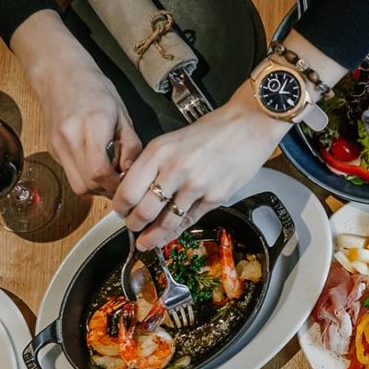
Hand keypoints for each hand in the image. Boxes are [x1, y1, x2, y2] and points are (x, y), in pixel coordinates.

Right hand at [12, 11, 141, 197]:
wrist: (59, 73)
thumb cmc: (96, 89)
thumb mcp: (123, 115)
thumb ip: (130, 146)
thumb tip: (133, 174)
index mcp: (91, 126)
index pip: (101, 172)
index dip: (117, 185)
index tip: (129, 184)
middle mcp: (69, 138)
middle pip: (88, 184)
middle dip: (108, 189)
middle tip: (122, 182)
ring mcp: (57, 145)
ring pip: (77, 185)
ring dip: (96, 186)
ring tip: (110, 175)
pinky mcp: (52, 149)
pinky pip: (70, 173)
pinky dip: (86, 176)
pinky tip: (96, 164)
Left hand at [113, 82, 290, 249]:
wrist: (247, 126)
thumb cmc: (212, 131)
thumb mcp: (172, 140)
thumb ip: (153, 163)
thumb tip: (137, 189)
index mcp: (158, 152)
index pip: (128, 190)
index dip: (121, 207)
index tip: (121, 211)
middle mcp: (174, 169)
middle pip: (144, 211)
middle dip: (134, 225)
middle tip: (133, 228)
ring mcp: (196, 186)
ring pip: (166, 222)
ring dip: (153, 236)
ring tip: (147, 242)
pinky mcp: (215, 198)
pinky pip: (189, 221)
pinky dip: (176, 231)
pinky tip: (169, 235)